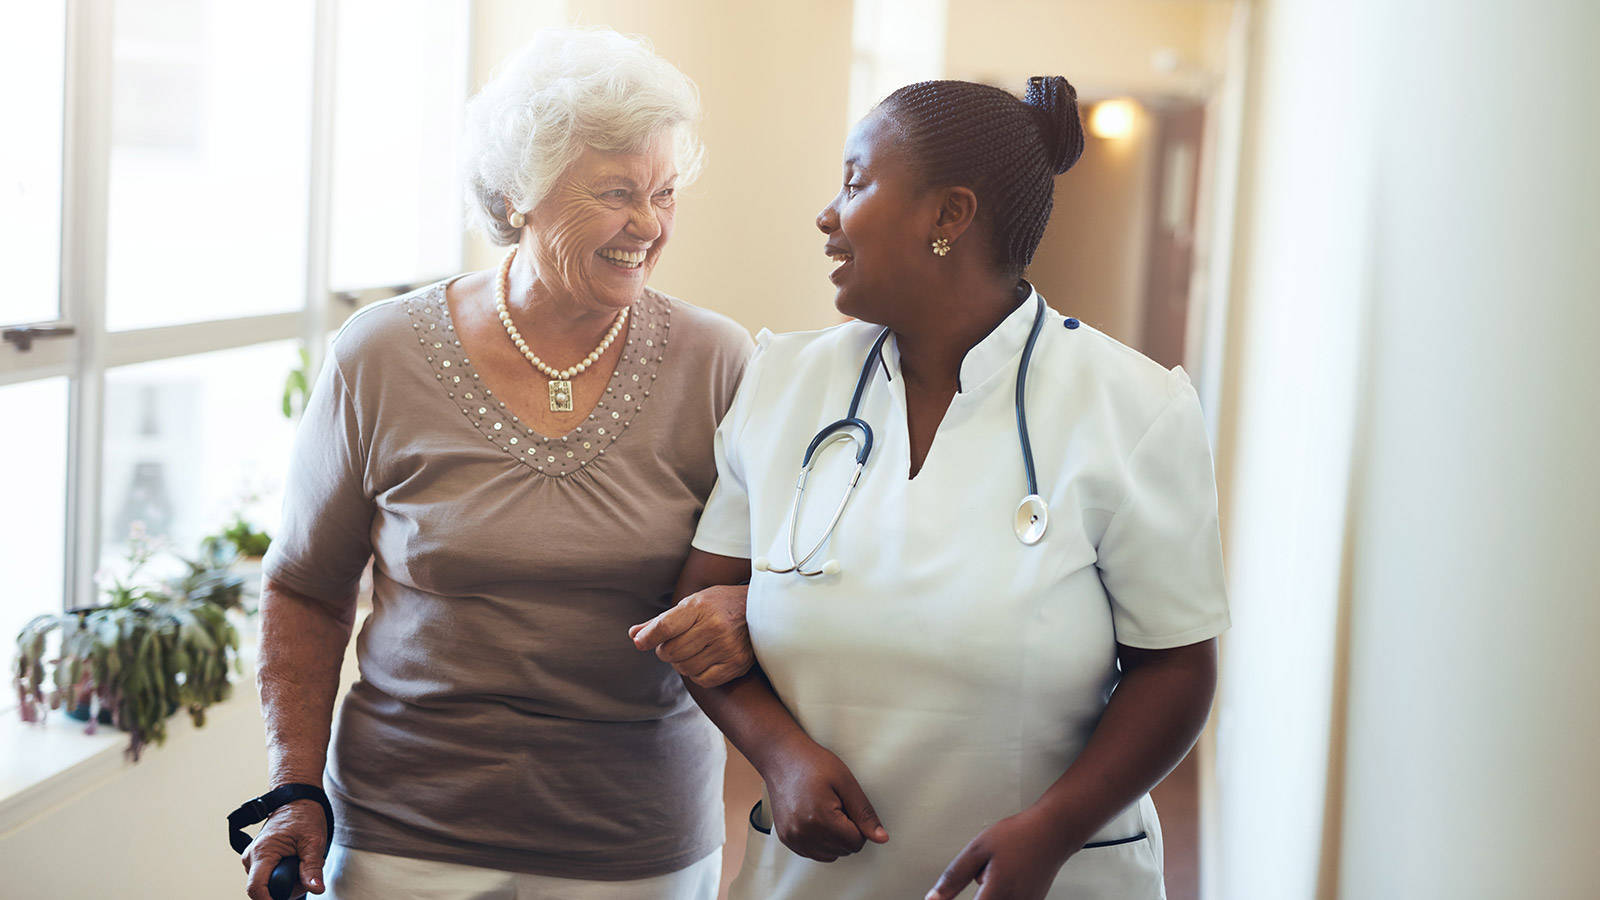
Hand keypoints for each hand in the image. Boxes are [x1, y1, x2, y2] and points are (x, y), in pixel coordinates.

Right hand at [241, 798, 328, 898]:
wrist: (297, 801)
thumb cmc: (304, 816)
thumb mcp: (313, 841)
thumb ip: (313, 867)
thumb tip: (316, 888)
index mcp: (263, 852)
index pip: (256, 888)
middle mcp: (251, 857)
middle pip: (266, 889)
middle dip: (290, 888)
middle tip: (309, 873)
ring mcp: (252, 859)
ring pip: (268, 885)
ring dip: (290, 881)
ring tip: (303, 862)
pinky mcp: (258, 861)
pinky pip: (269, 878)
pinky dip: (285, 875)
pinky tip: (295, 862)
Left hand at [629, 584, 752, 686]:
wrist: (759, 609)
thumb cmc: (719, 605)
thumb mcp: (691, 604)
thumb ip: (661, 621)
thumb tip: (634, 635)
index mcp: (700, 607)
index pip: (664, 627)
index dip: (647, 638)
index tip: (640, 643)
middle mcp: (714, 627)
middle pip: (670, 652)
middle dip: (666, 650)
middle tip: (675, 643)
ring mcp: (727, 647)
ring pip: (684, 668)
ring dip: (681, 663)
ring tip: (691, 650)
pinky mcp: (736, 664)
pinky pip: (702, 680)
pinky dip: (697, 673)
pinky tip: (703, 660)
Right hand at [763, 735, 888, 861]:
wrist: (781, 757)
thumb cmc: (813, 763)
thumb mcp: (846, 782)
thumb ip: (864, 813)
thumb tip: (881, 838)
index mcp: (820, 819)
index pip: (856, 842)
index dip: (858, 824)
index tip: (848, 805)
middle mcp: (802, 834)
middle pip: (843, 850)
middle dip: (846, 831)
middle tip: (835, 804)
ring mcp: (792, 838)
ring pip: (830, 855)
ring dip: (834, 838)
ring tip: (824, 810)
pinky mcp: (786, 839)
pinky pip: (813, 853)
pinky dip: (820, 840)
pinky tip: (814, 817)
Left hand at [925, 808, 1073, 899]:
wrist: (1053, 831)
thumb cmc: (1020, 835)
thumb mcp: (978, 849)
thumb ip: (954, 877)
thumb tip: (933, 898)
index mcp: (998, 893)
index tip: (951, 895)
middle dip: (978, 895)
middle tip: (985, 870)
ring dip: (989, 894)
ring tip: (997, 870)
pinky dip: (1002, 891)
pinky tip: (1008, 874)